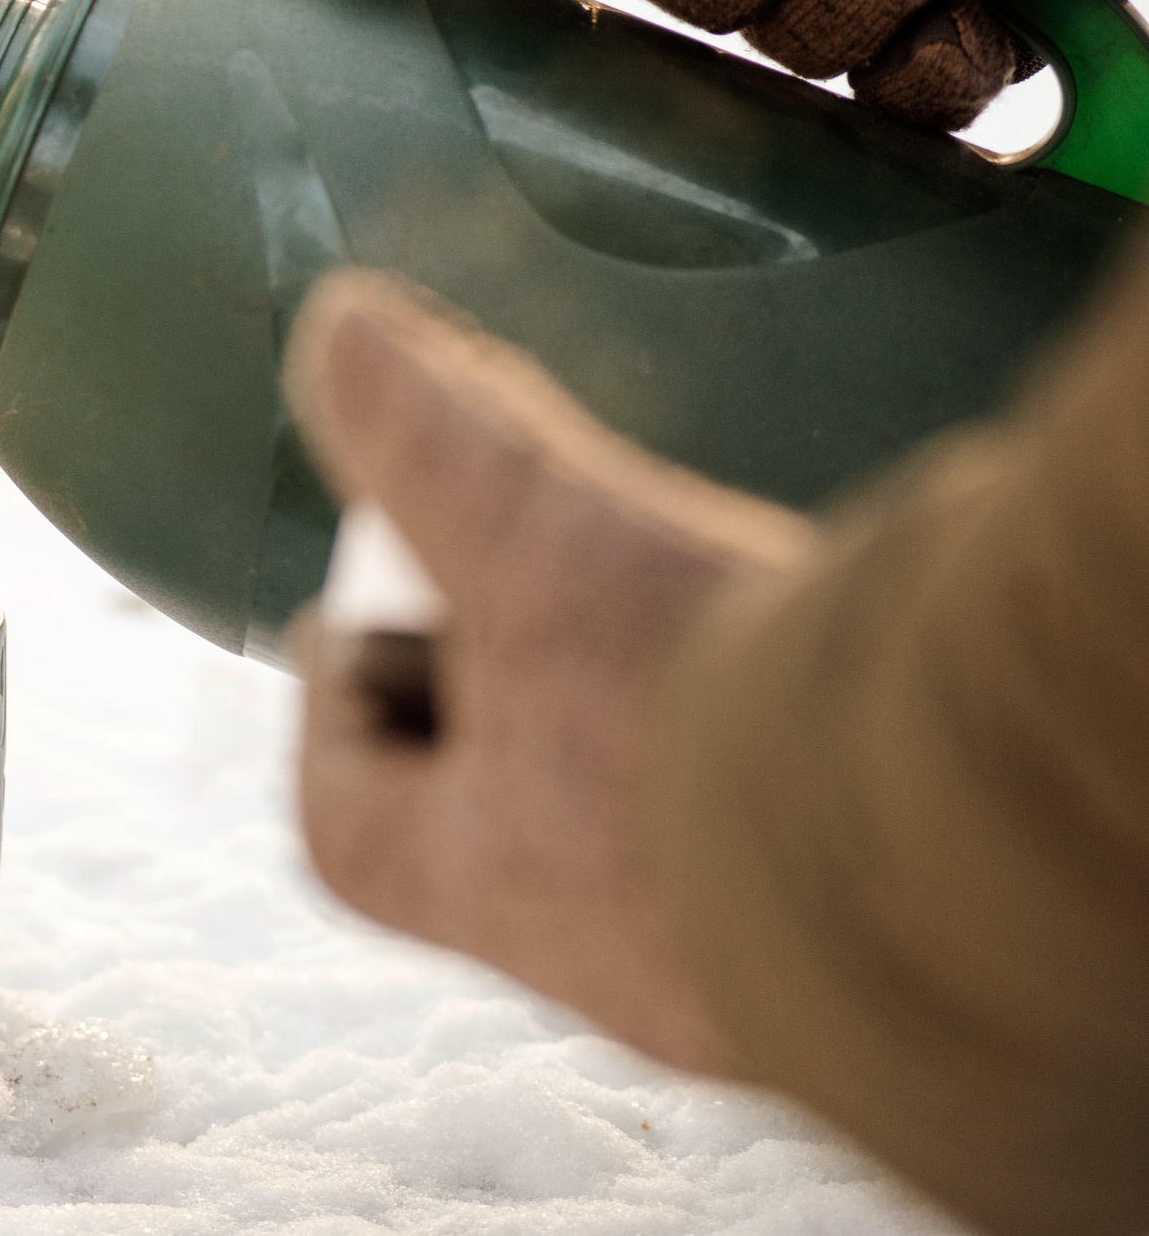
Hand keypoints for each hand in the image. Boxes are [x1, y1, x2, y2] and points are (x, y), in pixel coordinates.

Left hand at [282, 270, 814, 1072]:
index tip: (345, 624)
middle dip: (498, 716)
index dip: (335, 721)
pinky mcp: (871, 959)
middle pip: (502, 841)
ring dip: (640, 738)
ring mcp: (744, 976)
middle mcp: (611, 962)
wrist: (967, 859)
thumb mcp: (537, 539)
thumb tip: (336, 327)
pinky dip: (767, 769)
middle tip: (523, 604)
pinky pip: (786, 861)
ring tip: (669, 623)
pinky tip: (814, 689)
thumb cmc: (714, 715)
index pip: (348, 831)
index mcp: (492, 877)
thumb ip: (429, 437)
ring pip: (651, 851)